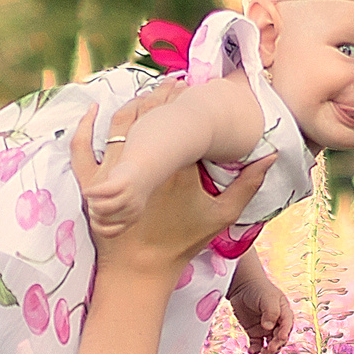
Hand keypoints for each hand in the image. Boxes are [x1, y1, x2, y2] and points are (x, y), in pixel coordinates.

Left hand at [70, 83, 269, 277]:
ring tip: (146, 93)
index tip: (193, 89)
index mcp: (175, 165)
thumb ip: (248, 185)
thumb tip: (270, 156)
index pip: (181, 119)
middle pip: (149, 114)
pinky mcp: (90, 182)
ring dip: (132, 104)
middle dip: (161, 94)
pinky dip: (86, 127)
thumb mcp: (222, 215)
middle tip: (174, 83)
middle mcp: (142, 162)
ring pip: (119, 123)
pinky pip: (82, 148)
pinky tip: (94, 111)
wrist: (140, 270)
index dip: (186, 100)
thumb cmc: (180, 243)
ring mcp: (113, 171)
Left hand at [229, 270, 293, 353]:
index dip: (284, 333)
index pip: (287, 326)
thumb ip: (271, 311)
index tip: (280, 337)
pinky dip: (255, 350)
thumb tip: (268, 328)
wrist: (242, 286)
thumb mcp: (268, 297)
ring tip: (262, 353)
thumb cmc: (258, 289)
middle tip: (269, 348)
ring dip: (268, 351)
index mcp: (284, 314)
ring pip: (270, 345)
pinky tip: (251, 351)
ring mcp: (266, 329)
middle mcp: (277, 324)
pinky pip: (257, 345)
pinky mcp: (254, 333)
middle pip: (280, 339)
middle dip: (276, 345)